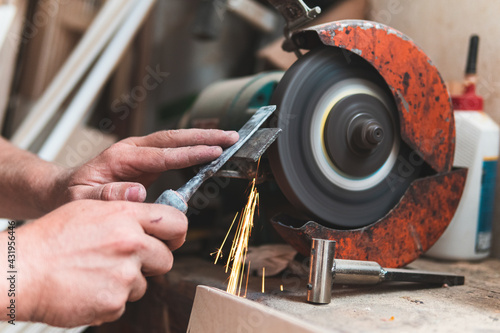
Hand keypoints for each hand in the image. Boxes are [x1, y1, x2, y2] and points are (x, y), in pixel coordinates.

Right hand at [15, 200, 186, 326]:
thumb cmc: (52, 239)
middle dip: (151, 262)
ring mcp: (124, 275)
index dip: (176, 233)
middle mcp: (131, 244)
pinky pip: (125, 302)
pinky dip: (110, 298)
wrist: (22, 271)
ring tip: (97, 272)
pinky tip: (90, 287)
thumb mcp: (91, 209)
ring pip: (144, 283)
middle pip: (166, 259)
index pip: (176, 222)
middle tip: (126, 260)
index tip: (172, 239)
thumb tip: (153, 222)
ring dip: (127, 281)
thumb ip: (127, 213)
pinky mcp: (115, 303)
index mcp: (126, 216)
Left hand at [59, 129, 237, 204]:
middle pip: (174, 138)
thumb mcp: (82, 200)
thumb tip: (138, 191)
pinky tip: (211, 150)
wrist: (64, 190)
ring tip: (229, 139)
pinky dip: (194, 148)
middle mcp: (134, 150)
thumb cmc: (72, 196)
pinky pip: (174, 152)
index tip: (214, 152)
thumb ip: (107, 196)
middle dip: (204, 136)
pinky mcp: (146, 161)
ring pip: (177, 141)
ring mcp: (141, 154)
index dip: (190, 153)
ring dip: (203, 138)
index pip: (163, 154)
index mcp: (121, 158)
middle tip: (232, 136)